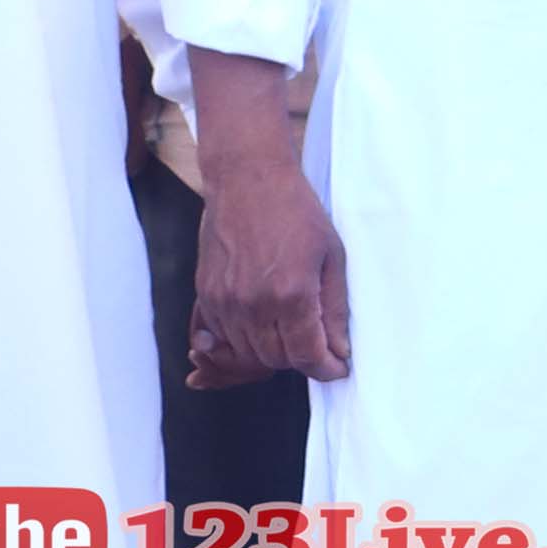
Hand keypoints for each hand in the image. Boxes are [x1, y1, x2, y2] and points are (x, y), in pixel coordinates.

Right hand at [188, 156, 349, 385]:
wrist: (247, 178)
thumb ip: (335, 308)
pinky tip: (262, 326)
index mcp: (290, 295)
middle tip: (317, 344)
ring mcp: (224, 301)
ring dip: (272, 353)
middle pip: (276, 360)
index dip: (325, 369)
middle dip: (301, 360)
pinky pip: (223, 337)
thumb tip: (340, 350)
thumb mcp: (332, 256)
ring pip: (247, 355)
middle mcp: (252, 304)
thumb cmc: (295, 210)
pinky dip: (243, 341)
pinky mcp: (206, 294)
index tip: (336, 368)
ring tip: (291, 334)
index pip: (306, 356)